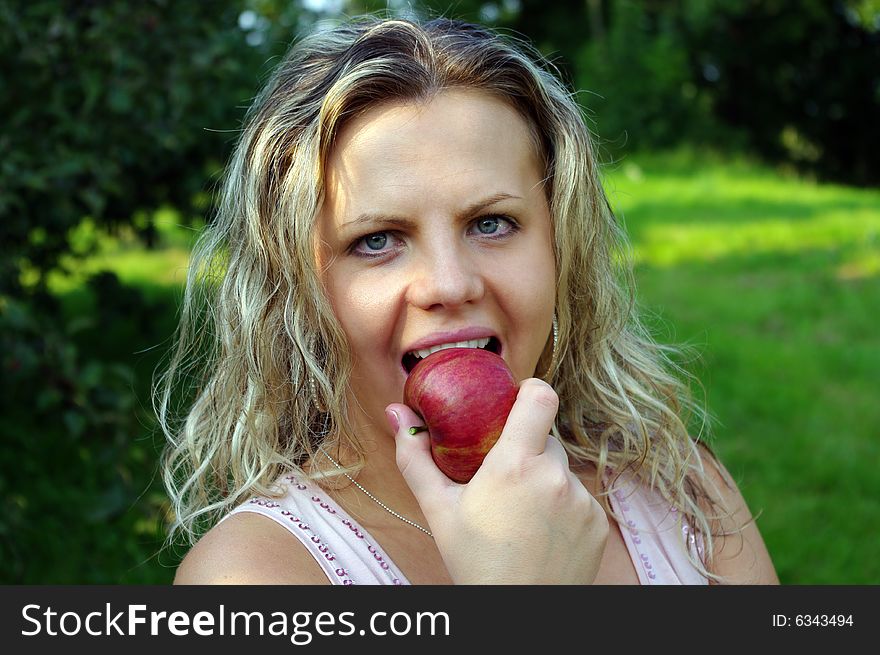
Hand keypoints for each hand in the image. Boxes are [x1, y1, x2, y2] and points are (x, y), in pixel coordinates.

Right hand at [387, 378, 608, 583]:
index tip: (514, 401)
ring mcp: (582, 500)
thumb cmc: (474, 563)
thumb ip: (416, 456)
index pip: (540, 396)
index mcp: (516, 464)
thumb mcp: (439, 510)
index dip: (529, 390)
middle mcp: (555, 476)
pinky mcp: (597, 523)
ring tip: (519, 514)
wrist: (517, 616)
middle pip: (546, 437)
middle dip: (525, 448)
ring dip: (543, 480)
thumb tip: (397, 412)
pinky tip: (540, 533)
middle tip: (502, 478)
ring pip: (561, 469)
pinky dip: (561, 507)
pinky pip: (578, 497)